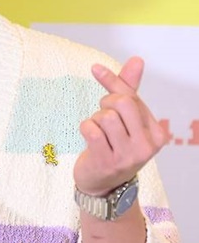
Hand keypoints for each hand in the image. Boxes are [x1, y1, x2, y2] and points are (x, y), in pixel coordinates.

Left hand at [73, 56, 166, 196]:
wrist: (103, 183)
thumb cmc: (116, 143)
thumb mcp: (127, 117)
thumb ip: (129, 88)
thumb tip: (137, 59)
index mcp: (157, 133)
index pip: (132, 96)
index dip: (112, 83)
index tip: (95, 69)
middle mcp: (147, 146)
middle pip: (121, 102)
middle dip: (106, 103)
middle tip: (103, 115)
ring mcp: (128, 156)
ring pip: (105, 117)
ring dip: (95, 120)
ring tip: (99, 132)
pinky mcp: (107, 162)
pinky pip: (90, 130)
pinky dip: (85, 128)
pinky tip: (91, 139)